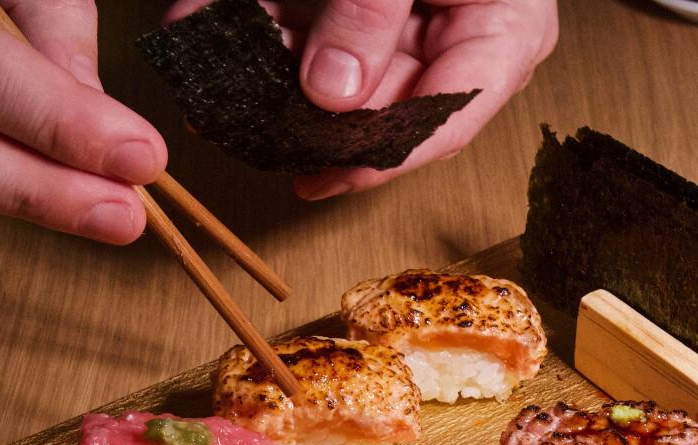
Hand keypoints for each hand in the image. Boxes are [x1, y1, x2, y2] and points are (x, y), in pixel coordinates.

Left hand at [166, 0, 556, 198]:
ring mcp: (387, 22)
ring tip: (217, 83)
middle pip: (376, 105)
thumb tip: (333, 94)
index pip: (447, 117)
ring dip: (264, 72)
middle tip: (254, 126)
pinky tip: (198, 30)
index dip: (383, 158)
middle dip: (306, 113)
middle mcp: (444, 33)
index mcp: (499, 26)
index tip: (323, 175)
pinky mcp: (336, 5)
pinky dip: (243, 24)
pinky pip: (290, 25)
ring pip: (321, 73)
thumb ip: (373, 11)